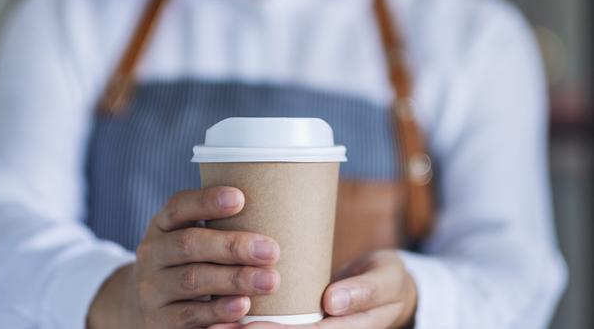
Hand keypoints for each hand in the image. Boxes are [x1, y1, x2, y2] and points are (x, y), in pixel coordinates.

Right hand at [87, 187, 280, 328]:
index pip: (179, 206)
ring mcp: (152, 288)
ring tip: (269, 280)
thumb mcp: (191, 238)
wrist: (147, 307)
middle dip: (233, 247)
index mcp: (162, 225)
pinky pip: (190, 315)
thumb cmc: (188, 264)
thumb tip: (275, 211)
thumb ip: (219, 226)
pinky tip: (243, 305)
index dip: (207, 201)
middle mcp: (152, 254)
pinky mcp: (158, 320)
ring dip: (234, 280)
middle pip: (189, 245)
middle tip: (271, 251)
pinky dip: (218, 311)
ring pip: (192, 280)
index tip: (240, 198)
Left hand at [224, 250, 415, 328]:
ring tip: (212, 326)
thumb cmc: (389, 279)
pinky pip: (281, 326)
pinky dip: (254, 325)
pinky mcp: (306, 323)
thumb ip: (364, 290)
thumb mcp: (387, 280)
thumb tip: (332, 303)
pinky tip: (226, 318)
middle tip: (217, 328)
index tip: (250, 327)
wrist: (391, 288)